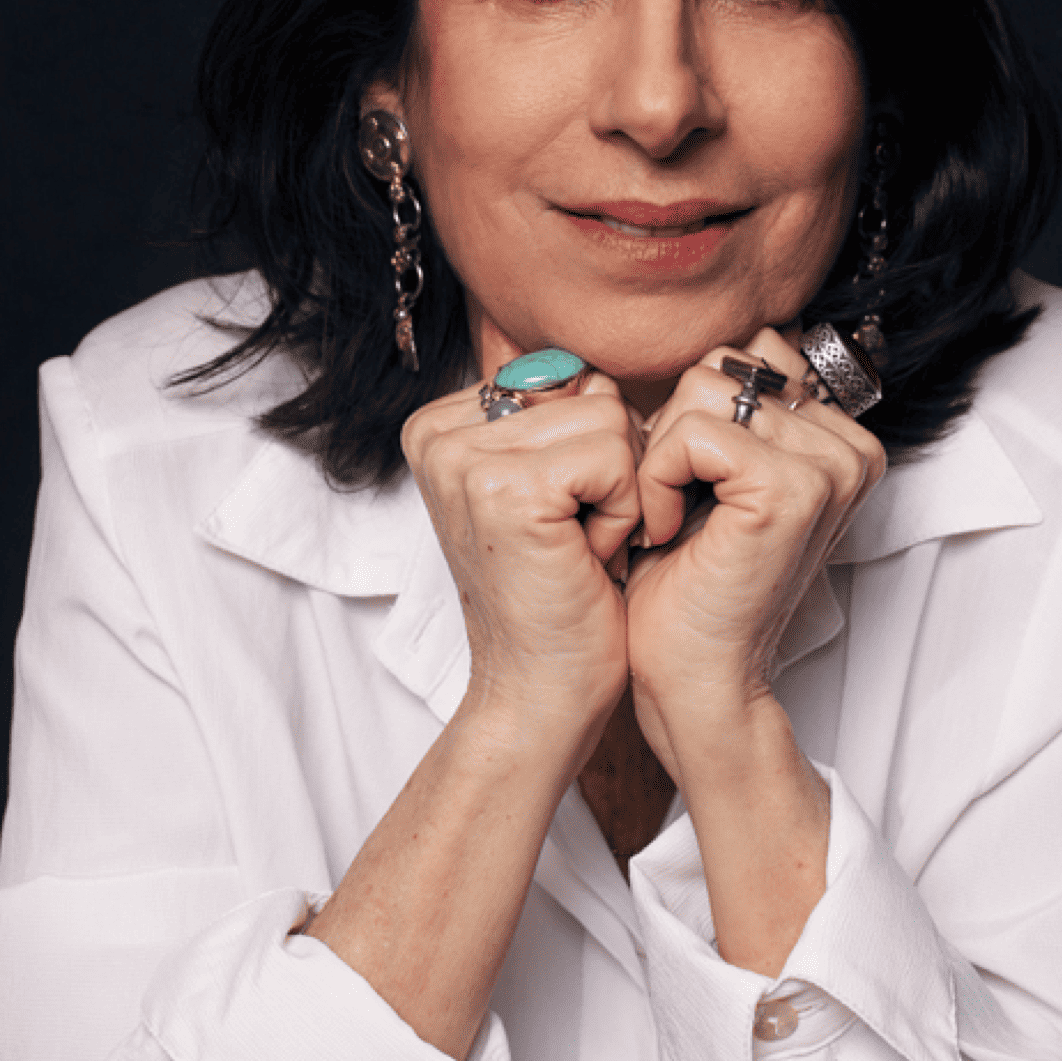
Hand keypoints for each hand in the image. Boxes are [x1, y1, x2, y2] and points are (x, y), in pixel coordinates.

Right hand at [401, 374, 675, 742]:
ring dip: (620, 492)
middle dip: (611, 467)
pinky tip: (587, 558)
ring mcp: (464, 459)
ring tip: (580, 546)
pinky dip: (623, 512)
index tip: (559, 514)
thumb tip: (593, 368)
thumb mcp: (548, 486)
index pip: (565, 375)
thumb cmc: (560, 591)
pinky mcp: (507, 488)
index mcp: (440, 425)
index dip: (591, 446)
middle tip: (574, 537)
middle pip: (590, 391)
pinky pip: (616, 457)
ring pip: (610, 420)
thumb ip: (555, 415)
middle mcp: (438, 433)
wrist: (542, 693)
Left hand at [624, 328, 886, 780]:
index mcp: (839, 436)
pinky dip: (658, 480)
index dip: (694, 411)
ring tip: (674, 518)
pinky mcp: (792, 489)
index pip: (748, 351)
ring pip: (702, 391)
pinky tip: (668, 531)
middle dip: (674, 429)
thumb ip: (727, 401)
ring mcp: (829, 466)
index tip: (692, 485)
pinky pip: (692, 433)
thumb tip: (708, 333)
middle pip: (723, 363)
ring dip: (660, 457)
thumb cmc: (687, 578)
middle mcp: (850, 445)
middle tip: (678, 504)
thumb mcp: (710, 469)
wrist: (692, 676)